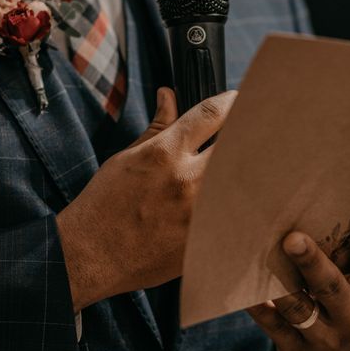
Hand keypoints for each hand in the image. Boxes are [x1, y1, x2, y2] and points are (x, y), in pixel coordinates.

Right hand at [57, 87, 236, 312]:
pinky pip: (238, 215)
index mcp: (165, 153)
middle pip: (238, 144)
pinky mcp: (206, 239)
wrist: (92, 256)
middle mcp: (187, 180)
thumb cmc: (105, 203)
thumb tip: (169, 94)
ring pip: (245, 180)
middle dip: (249, 132)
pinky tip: (244, 200)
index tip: (238, 99)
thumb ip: (158, 127)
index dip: (232, 101)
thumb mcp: (127, 158)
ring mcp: (200, 212)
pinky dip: (243, 204)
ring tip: (254, 166)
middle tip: (257, 131)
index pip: (212, 114)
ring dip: (250, 170)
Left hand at [247, 201, 349, 350]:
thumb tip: (325, 210)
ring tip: (265, 259)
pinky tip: (248, 294)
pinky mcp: (297, 349)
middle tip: (293, 239)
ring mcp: (325, 338)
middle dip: (311, 263)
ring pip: (299, 308)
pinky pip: (274, 326)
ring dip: (281, 286)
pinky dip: (260, 309)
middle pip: (330, 286)